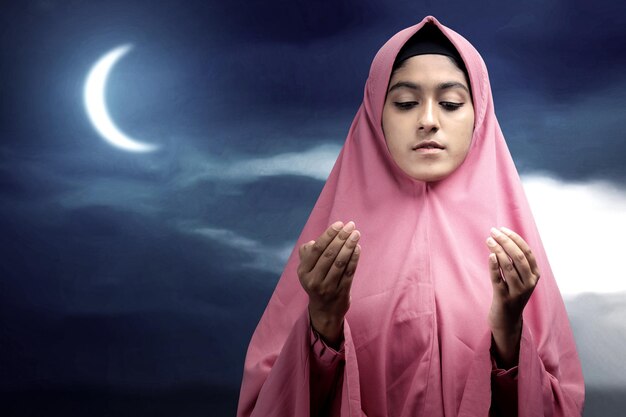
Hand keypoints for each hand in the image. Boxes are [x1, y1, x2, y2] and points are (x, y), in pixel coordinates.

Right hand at [298, 220, 360, 347]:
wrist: (324, 311)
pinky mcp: (341, 293)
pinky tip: (358, 248)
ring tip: (356, 234)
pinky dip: (354, 258)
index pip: (317, 248)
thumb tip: (314, 241)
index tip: (339, 224)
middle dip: (341, 237)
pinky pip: (349, 272)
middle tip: (351, 226)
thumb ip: (308, 254)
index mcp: (304, 271)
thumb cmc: (316, 283)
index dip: (329, 234)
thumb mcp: (307, 271)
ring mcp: (327, 287)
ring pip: (340, 262)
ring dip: (349, 245)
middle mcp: (314, 280)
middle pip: (329, 254)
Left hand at [485, 226, 540, 367]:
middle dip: (505, 241)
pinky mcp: (504, 298)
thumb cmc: (511, 294)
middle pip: (518, 257)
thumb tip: (504, 238)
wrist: (507, 321)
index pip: (527, 252)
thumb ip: (516, 262)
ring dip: (497, 250)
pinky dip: (494, 266)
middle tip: (493, 232)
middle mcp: (529, 283)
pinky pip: (498, 279)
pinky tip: (490, 255)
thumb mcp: (520, 278)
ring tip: (489, 240)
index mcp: (535, 275)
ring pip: (508, 266)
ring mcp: (517, 292)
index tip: (502, 229)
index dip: (515, 238)